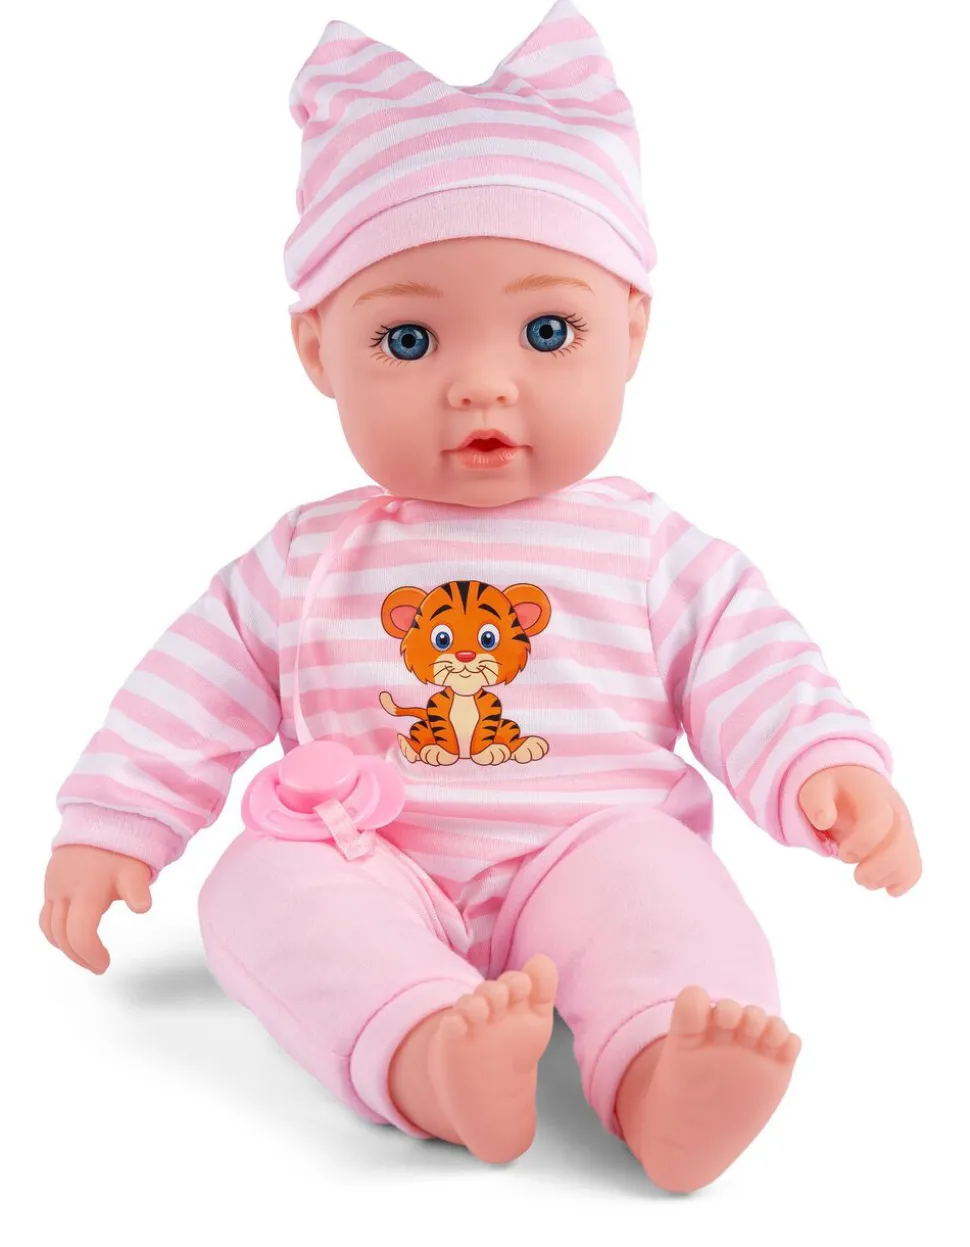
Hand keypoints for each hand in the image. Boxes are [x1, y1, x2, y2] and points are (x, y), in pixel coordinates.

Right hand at [40, 845, 151, 972]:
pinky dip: (55, 931)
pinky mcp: (50, 884)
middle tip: (98, 965)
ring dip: (65, 946)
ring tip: (85, 954)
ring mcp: (54, 888)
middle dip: (79, 955)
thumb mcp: (135, 869)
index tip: (105, 964)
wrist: (102, 819)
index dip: (91, 954)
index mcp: (86, 892)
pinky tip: (69, 936)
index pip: (80, 934)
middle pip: (63, 936)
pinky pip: (46, 915)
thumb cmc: (122, 849)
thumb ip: (137, 889)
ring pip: (50, 928)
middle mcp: (64, 892)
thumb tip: (143, 907)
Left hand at [798, 766, 920, 896]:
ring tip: (865, 881)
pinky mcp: (905, 841)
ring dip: (889, 877)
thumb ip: (816, 802)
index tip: (843, 853)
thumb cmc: (832, 787)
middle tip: (857, 876)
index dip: (863, 842)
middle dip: (878, 868)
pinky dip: (905, 880)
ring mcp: (903, 826)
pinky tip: (888, 889)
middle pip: (901, 843)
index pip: (880, 819)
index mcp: (873, 794)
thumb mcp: (816, 787)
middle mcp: (894, 810)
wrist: (852, 779)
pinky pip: (915, 863)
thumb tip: (824, 821)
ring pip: (910, 857)